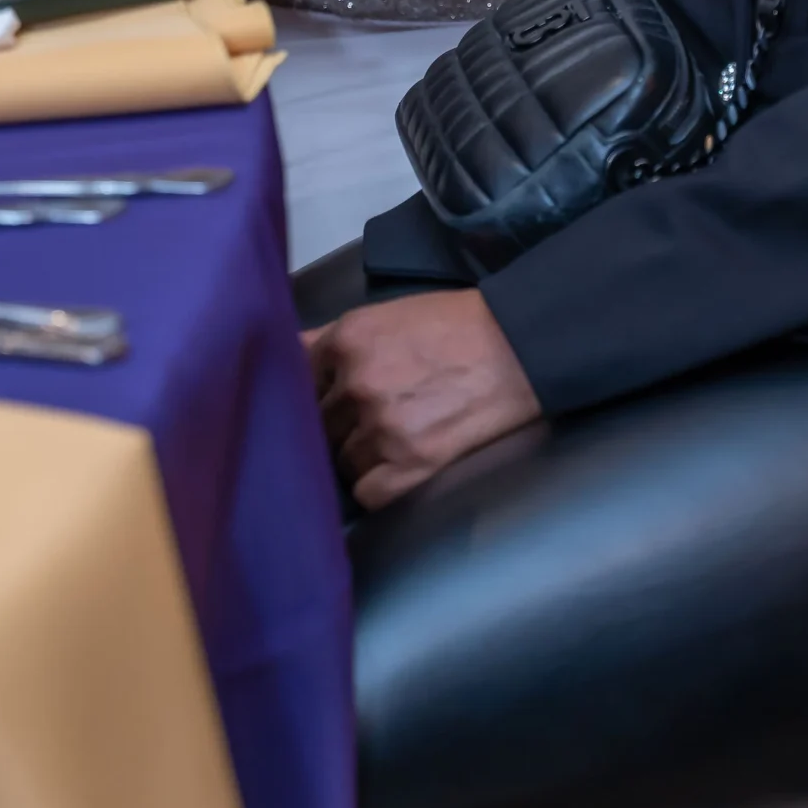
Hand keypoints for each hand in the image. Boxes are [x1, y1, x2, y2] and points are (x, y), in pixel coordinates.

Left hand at [304, 290, 541, 509]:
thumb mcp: (388, 314)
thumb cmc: (457, 324)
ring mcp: (382, 427)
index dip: (313, 393)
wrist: (519, 345)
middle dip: (336, 424)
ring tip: (389, 441)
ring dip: (358, 456)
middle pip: (317, 424)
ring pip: (340, 461)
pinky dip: (377, 485)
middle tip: (365, 420)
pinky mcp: (411, 464)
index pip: (297, 381)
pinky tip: (396, 467)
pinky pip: (366, 493)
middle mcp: (356, 384)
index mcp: (347, 340)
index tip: (326, 400)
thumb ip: (334, 337)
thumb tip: (288, 353)